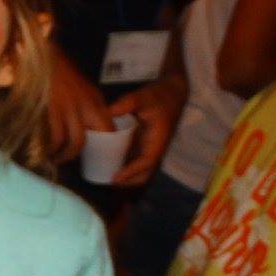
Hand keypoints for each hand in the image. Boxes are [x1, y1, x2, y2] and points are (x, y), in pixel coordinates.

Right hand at [48, 49, 112, 162]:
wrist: (42, 56)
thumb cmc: (59, 70)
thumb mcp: (81, 86)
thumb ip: (87, 104)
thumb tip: (88, 125)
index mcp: (95, 101)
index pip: (109, 129)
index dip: (106, 145)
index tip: (97, 155)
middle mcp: (87, 107)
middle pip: (99, 136)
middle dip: (87, 154)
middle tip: (74, 161)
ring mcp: (70, 109)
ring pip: (76, 142)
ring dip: (67, 155)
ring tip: (56, 160)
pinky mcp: (53, 111)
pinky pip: (56, 137)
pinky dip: (51, 148)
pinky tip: (45, 151)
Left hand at [107, 71, 186, 185]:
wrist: (171, 92)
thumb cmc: (158, 96)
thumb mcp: (142, 96)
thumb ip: (127, 102)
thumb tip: (108, 112)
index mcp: (158, 140)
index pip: (147, 162)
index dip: (132, 172)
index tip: (115, 178)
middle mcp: (156, 148)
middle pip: (145, 173)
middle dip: (128, 182)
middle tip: (106, 182)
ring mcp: (151, 148)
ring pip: (141, 170)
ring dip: (126, 178)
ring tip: (104, 177)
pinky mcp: (145, 145)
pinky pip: (136, 162)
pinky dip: (125, 167)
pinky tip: (107, 165)